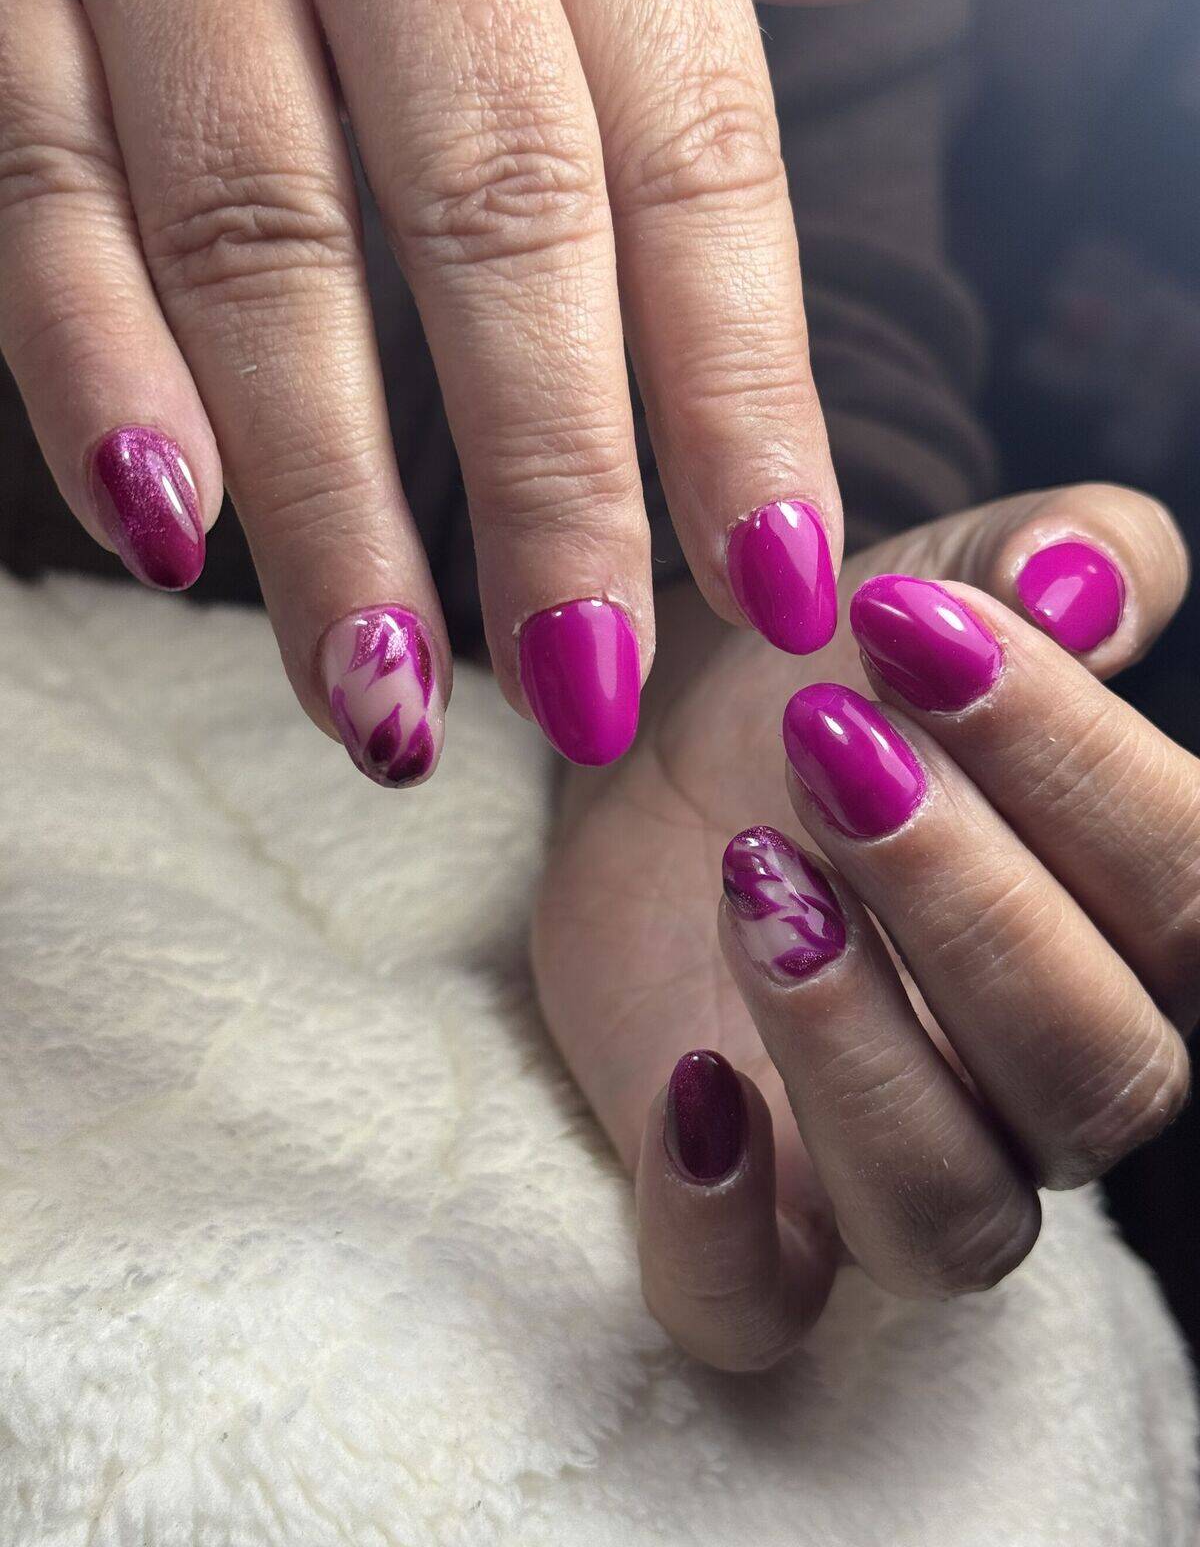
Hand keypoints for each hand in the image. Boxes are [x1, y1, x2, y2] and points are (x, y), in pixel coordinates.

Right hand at [0, 0, 956, 785]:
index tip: (779, 587)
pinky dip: (87, 364)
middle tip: (584, 689)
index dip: (740, 386)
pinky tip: (163, 533)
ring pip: (255, 235)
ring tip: (385, 700)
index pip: (688, 155)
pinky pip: (29, 179)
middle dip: (546, 481)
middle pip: (491, 213)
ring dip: (323, 499)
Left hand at [533, 483, 1195, 1368]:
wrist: (661, 755)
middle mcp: (1044, 1072)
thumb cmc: (825, 677)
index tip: (913, 628)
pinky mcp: (750, 1219)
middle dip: (964, 898)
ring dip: (863, 1048)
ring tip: (757, 882)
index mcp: (1128, 923)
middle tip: (828, 746)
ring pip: (954, 1210)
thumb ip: (1049, 558)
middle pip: (1093, 1065)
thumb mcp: (932, 581)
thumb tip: (1091, 576)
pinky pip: (758, 1313)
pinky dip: (723, 1237)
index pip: (1189, 890)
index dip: (1073, 762)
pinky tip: (689, 1092)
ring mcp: (898, 1160)